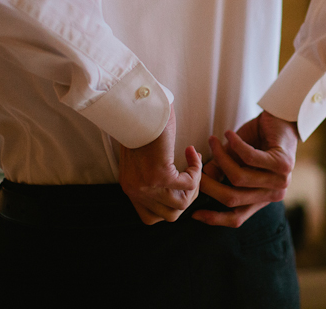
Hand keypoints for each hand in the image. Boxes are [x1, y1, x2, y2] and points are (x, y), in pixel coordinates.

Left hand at [119, 106, 201, 223]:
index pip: (151, 217)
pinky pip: (188, 184)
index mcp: (130, 187)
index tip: (178, 183)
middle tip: (192, 173)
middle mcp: (136, 190)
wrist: (136, 108)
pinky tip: (192, 152)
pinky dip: (196, 170)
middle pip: (170, 215)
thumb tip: (175, 185)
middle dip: (188, 196)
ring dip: (194, 184)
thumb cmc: (141, 125)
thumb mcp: (141, 158)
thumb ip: (150, 175)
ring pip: (181, 205)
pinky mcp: (160, 175)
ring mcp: (147, 185)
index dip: (170, 204)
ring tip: (193, 162)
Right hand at [193, 111, 298, 227]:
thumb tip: (200, 181)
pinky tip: (227, 134)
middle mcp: (273, 194)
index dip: (215, 218)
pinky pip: (250, 158)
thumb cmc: (257, 140)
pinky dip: (235, 145)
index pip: (237, 217)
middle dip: (209, 185)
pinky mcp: (283, 163)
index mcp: (262, 199)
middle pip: (233, 199)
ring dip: (220, 158)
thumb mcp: (234, 159)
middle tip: (196, 169)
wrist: (282, 119)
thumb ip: (220, 172)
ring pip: (239, 178)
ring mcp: (280, 181)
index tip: (194, 213)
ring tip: (212, 142)